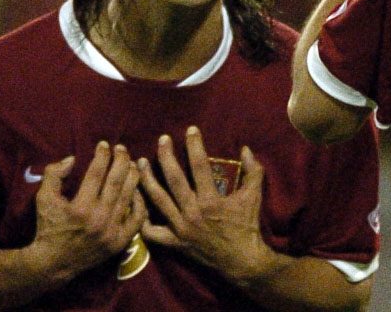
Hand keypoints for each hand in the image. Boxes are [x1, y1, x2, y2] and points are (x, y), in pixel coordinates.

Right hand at [28, 142, 145, 281]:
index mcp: (80, 207)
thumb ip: (54, 175)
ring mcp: (112, 231)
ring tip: (132, 163)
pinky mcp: (120, 241)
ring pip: (129, 196)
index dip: (102, 156)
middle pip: (116, 181)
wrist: (54, 263)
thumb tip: (72, 158)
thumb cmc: (48, 227)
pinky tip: (137, 189)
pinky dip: (140, 201)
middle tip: (121, 148)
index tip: (104, 145)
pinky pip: (137, 217)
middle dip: (121, 160)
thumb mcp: (43, 199)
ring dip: (133, 176)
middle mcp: (99, 218)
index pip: (96, 173)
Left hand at [138, 127, 274, 286]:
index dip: (195, 145)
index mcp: (211, 200)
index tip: (191, 130)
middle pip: (173, 180)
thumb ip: (253, 171)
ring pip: (158, 201)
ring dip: (147, 180)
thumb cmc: (247, 226)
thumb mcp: (254, 196)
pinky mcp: (174, 242)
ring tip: (140, 163)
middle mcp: (192, 212)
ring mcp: (180, 228)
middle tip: (162, 139)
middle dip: (166, 156)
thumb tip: (246, 149)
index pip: (200, 166)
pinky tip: (137, 202)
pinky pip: (151, 232)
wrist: (241, 261)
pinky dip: (141, 219)